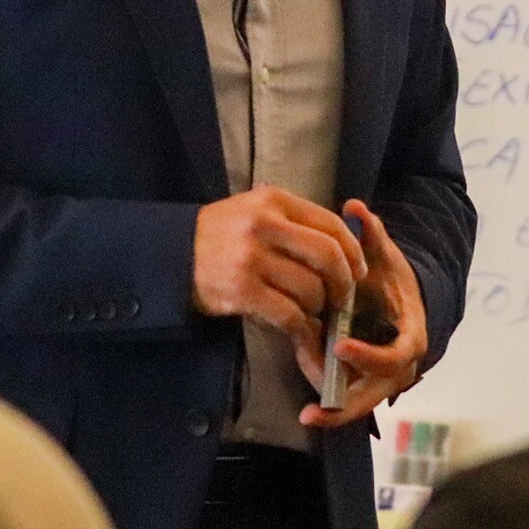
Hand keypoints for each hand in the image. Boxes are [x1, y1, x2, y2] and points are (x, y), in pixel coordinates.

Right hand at [192, 185, 367, 345]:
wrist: (170, 256)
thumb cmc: (220, 235)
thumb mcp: (254, 210)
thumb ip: (294, 220)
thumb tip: (343, 243)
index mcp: (273, 201)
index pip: (330, 223)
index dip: (353, 250)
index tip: (358, 270)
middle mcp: (264, 225)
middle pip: (328, 255)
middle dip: (344, 282)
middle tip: (343, 298)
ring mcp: (252, 258)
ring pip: (311, 289)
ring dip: (318, 307)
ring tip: (311, 310)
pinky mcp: (242, 291)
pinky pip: (288, 314)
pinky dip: (300, 326)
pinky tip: (298, 327)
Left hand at [295, 200, 427, 428]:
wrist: (400, 300)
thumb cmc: (391, 279)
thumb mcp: (383, 256)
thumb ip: (371, 233)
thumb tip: (355, 206)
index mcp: (410, 334)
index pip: (397, 354)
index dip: (371, 354)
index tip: (341, 345)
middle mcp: (400, 364)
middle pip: (377, 393)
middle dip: (348, 403)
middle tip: (316, 406)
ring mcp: (382, 377)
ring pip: (361, 402)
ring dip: (337, 409)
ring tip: (308, 414)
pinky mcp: (365, 383)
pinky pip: (350, 400)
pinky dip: (332, 405)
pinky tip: (307, 412)